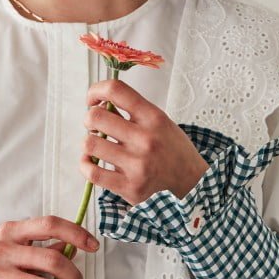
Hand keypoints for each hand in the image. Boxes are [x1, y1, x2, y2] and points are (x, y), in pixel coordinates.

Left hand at [81, 78, 209, 205]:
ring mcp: (137, 164)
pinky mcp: (129, 187)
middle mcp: (145, 139)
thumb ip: (135, 113)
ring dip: (89, 143)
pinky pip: (92, 172)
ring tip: (98, 146)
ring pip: (90, 144)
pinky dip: (85, 165)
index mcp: (154, 118)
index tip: (93, 99)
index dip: (96, 90)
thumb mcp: (163, 124)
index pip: (116, 90)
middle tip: (96, 126)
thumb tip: (102, 104)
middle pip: (96, 117)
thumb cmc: (174, 153)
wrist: (193, 187)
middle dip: (90, 120)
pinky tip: (92, 162)